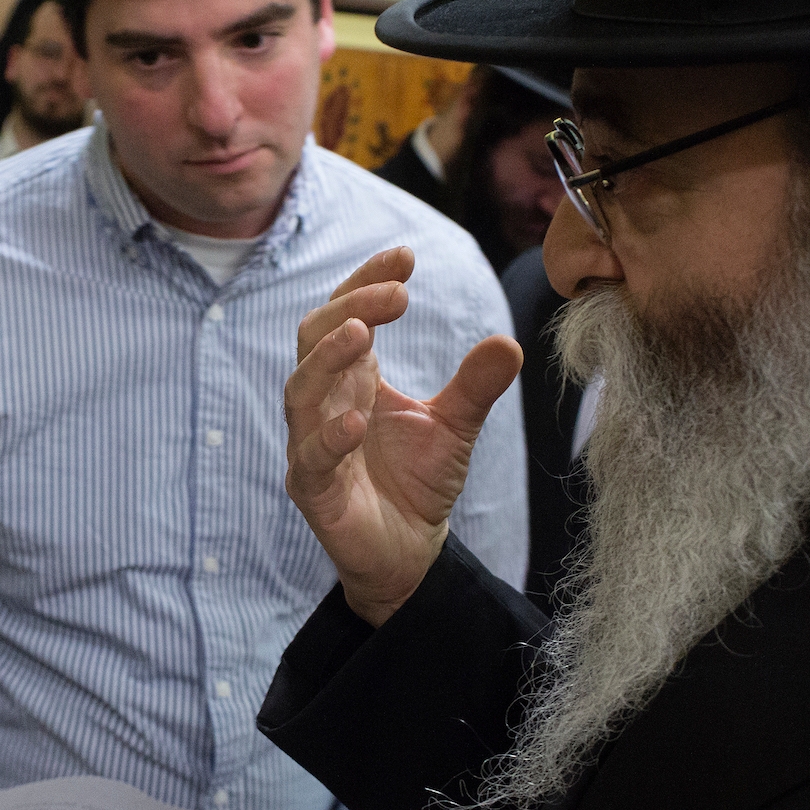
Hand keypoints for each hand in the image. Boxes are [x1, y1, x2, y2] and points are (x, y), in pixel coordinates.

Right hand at [285, 247, 521, 627]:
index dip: (367, 282)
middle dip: (351, 308)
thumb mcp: (455, 426)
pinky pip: (310, 458)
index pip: (346, 314)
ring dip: (328, 359)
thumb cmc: (418, 482)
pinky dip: (329, 436)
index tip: (405, 256)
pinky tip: (357, 420)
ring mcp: (312, 444)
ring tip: (363, 335)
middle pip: (314, 338)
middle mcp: (325, 403)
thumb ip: (475, 386)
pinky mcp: (313, 490)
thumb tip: (508, 342)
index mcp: (353, 378)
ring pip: (300, 391)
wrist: (409, 553)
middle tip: (397, 294)